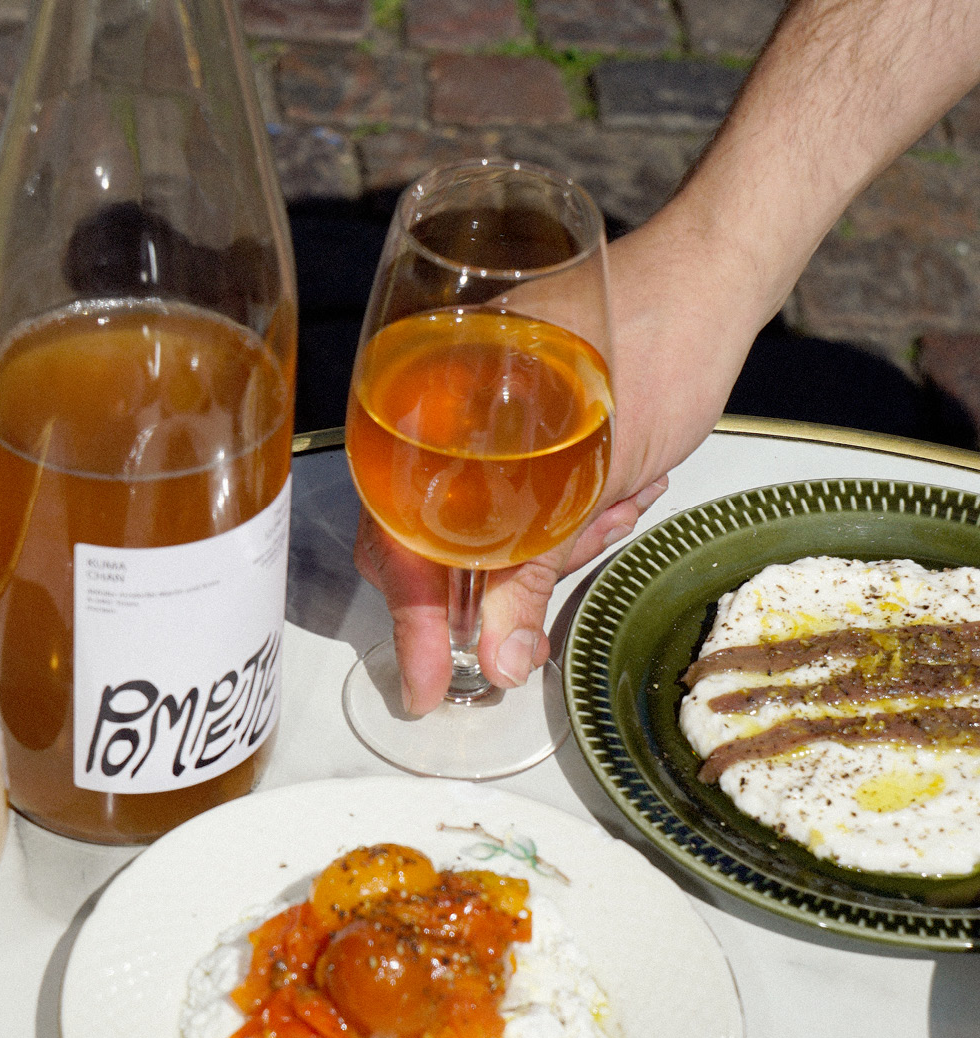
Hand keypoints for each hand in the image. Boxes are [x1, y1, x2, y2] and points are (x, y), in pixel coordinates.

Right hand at [354, 203, 767, 715]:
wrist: (713, 281)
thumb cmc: (654, 344)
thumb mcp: (591, 477)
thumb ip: (530, 571)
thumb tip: (498, 661)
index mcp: (422, 408)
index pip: (394, 539)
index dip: (412, 622)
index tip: (425, 687)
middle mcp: (434, 417)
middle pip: (431, 542)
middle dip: (502, 577)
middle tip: (570, 564)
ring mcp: (474, 423)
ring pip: (484, 531)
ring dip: (551, 541)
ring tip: (615, 505)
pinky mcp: (515, 429)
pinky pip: (520, 501)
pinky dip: (567, 514)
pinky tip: (618, 491)